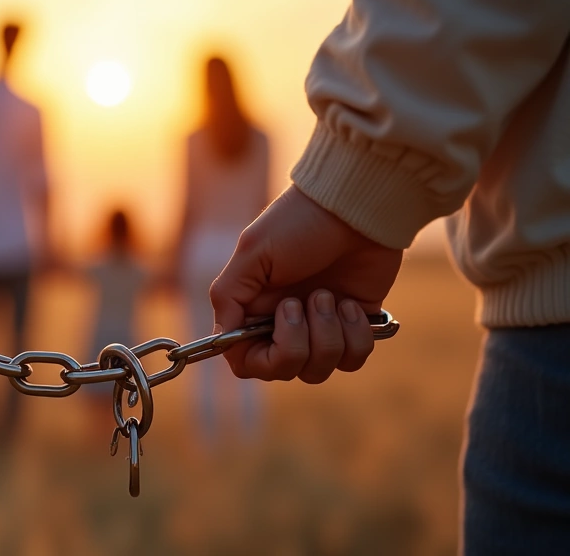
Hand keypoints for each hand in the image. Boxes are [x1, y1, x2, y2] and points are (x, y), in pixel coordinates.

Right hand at [209, 185, 402, 382]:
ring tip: (330, 296)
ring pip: (320, 369)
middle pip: (284, 370)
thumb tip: (221, 339)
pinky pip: (353, 359)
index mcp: (253, 308)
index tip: (274, 329)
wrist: (356, 208)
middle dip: (298, 344)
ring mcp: (320, 327)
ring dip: (328, 335)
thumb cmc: (299, 223)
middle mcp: (284, 323)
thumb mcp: (252, 253)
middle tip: (303, 302)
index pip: (246, 360)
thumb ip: (229, 297)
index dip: (260, 359)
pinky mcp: (354, 326)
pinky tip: (352, 304)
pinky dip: (356, 335)